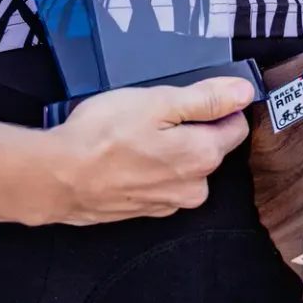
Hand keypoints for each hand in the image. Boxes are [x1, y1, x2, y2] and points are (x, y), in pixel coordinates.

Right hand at [38, 76, 254, 224]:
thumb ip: (206, 99)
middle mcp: (194, 187)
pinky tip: (124, 157)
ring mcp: (169, 203)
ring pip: (184, 165)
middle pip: (210, 147)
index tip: (187, 98)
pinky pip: (161, 182)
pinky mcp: (146, 210)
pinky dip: (149, 168)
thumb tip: (244, 92)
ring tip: (133, 136)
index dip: (216, 106)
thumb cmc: (103, 135)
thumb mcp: (158, 102)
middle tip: (152, 115)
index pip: (235, 126)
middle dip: (189, 128)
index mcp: (203, 156)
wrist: (58, 177)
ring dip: (168, 149)